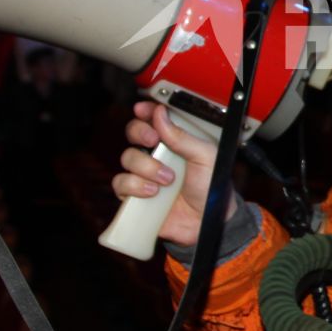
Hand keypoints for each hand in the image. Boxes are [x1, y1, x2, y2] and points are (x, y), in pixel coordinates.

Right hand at [111, 101, 235, 247]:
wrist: (207, 221)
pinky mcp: (135, 195)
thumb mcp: (205, 156)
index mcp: (175, 140)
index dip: (145, 111)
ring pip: (127, 157)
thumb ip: (183, 136)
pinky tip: (153, 192)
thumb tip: (161, 113)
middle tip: (154, 140)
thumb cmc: (211, 187)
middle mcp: (157, 154)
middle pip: (133, 132)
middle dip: (140, 132)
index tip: (143, 109)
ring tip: (167, 180)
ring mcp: (145, 174)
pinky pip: (120, 183)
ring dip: (146, 166)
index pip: (154, 118)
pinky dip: (134, 186)